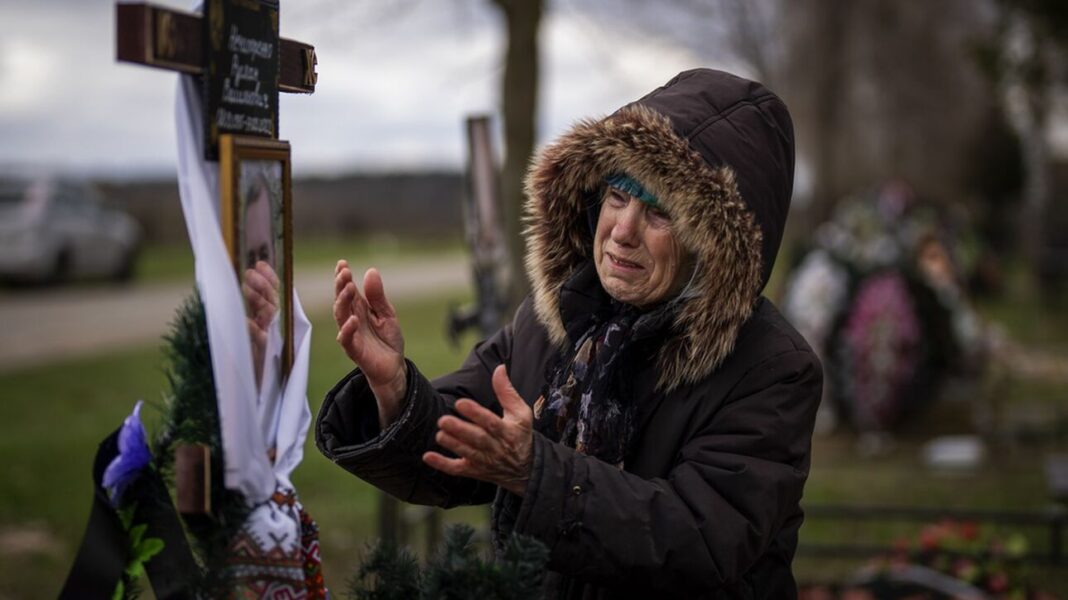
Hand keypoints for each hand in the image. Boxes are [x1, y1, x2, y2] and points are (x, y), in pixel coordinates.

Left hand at [243, 261, 278, 388]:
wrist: (242, 395)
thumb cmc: (238, 364)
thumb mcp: (237, 336)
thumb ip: (239, 318)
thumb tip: (228, 291)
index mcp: (262, 322)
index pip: (270, 295)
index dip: (268, 279)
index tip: (261, 263)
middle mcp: (267, 329)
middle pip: (271, 301)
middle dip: (263, 284)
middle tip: (250, 272)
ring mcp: (265, 342)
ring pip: (268, 315)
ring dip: (258, 298)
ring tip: (246, 285)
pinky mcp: (259, 357)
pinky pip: (258, 339)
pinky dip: (252, 328)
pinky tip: (246, 320)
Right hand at [334, 260, 406, 424]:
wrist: (394, 367)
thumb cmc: (387, 339)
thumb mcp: (387, 314)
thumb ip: (378, 296)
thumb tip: (371, 271)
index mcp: (359, 308)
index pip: (347, 290)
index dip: (343, 277)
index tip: (342, 263)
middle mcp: (351, 319)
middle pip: (341, 300)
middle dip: (341, 285)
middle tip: (344, 272)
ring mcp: (351, 334)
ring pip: (341, 316)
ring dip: (343, 302)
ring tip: (348, 288)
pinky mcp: (354, 350)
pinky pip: (347, 339)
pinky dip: (348, 329)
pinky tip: (353, 319)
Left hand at [423, 365, 533, 495]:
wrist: (526, 469)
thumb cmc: (520, 435)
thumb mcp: (520, 412)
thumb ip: (507, 391)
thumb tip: (500, 368)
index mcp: (508, 431)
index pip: (491, 422)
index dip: (476, 413)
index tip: (461, 403)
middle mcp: (496, 447)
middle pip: (477, 439)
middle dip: (460, 431)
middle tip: (443, 420)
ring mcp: (485, 461)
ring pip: (467, 453)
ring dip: (452, 445)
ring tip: (440, 434)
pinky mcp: (474, 471)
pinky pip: (457, 469)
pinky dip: (443, 465)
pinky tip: (428, 457)